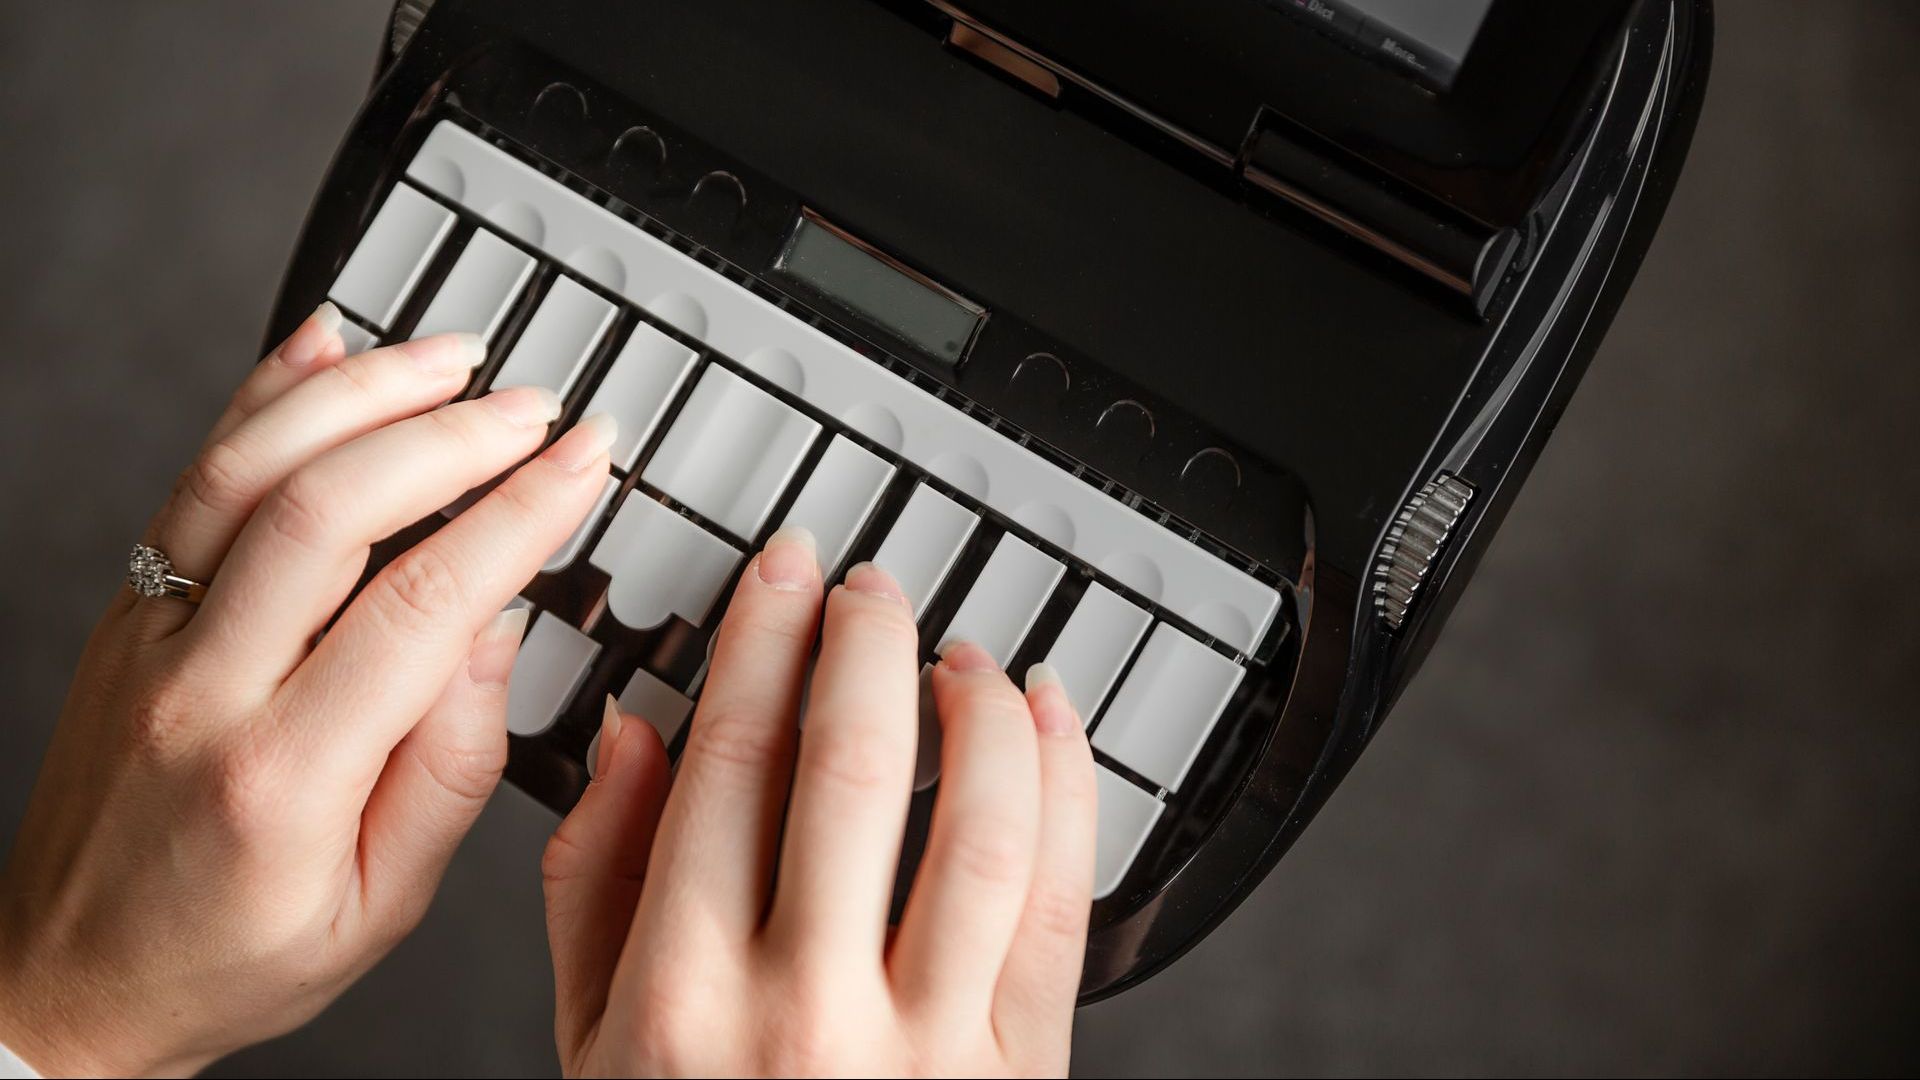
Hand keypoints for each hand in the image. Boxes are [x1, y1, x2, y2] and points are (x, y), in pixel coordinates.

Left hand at [0, 304, 615, 1076]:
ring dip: (362, 392)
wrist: (67, 982)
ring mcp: (149, 638)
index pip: (423, 606)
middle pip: (333, 511)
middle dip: (454, 435)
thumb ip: (449, 767)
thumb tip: (496, 629)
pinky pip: (191, 478)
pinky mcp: (124, 610)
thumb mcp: (380, 904)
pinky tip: (322, 344)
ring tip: (451, 359)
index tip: (583, 462)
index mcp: (283, 778)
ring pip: (250, 469)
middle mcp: (202, 690)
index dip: (521, 515)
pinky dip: (261, 395)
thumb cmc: (227, 956)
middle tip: (535, 409)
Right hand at [543, 534, 1098, 1077]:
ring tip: (961, 655)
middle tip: (872, 589)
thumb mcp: (593, 1047)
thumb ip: (594, 888)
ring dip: (979, 708)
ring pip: (980, 822)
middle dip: (869, 642)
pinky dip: (1070, 791)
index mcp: (682, 995)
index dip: (763, 638)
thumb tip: (633, 739)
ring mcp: (925, 1045)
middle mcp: (805, 1011)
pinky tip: (1048, 728)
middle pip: (853, 767)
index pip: (729, 763)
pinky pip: (1064, 905)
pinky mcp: (1021, 1071)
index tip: (782, 574)